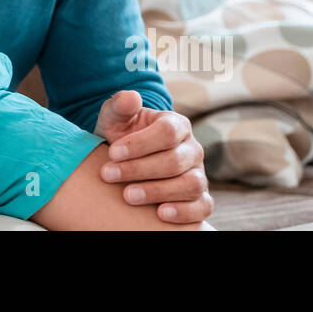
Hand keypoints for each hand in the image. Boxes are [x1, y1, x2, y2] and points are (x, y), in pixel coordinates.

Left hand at [95, 90, 212, 224]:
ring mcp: (199, 174)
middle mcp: (193, 149)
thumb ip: (120, 105)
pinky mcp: (200, 197)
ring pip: (191, 184)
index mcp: (177, 124)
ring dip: (158, 192)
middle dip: (139, 169)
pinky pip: (203, 207)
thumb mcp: (115, 118)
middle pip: (175, 160)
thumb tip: (132, 97)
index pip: (167, 132)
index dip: (140, 144)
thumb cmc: (120, 136)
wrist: (124, 161)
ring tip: (128, 196)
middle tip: (109, 175)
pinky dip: (185, 212)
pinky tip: (160, 214)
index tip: (113, 153)